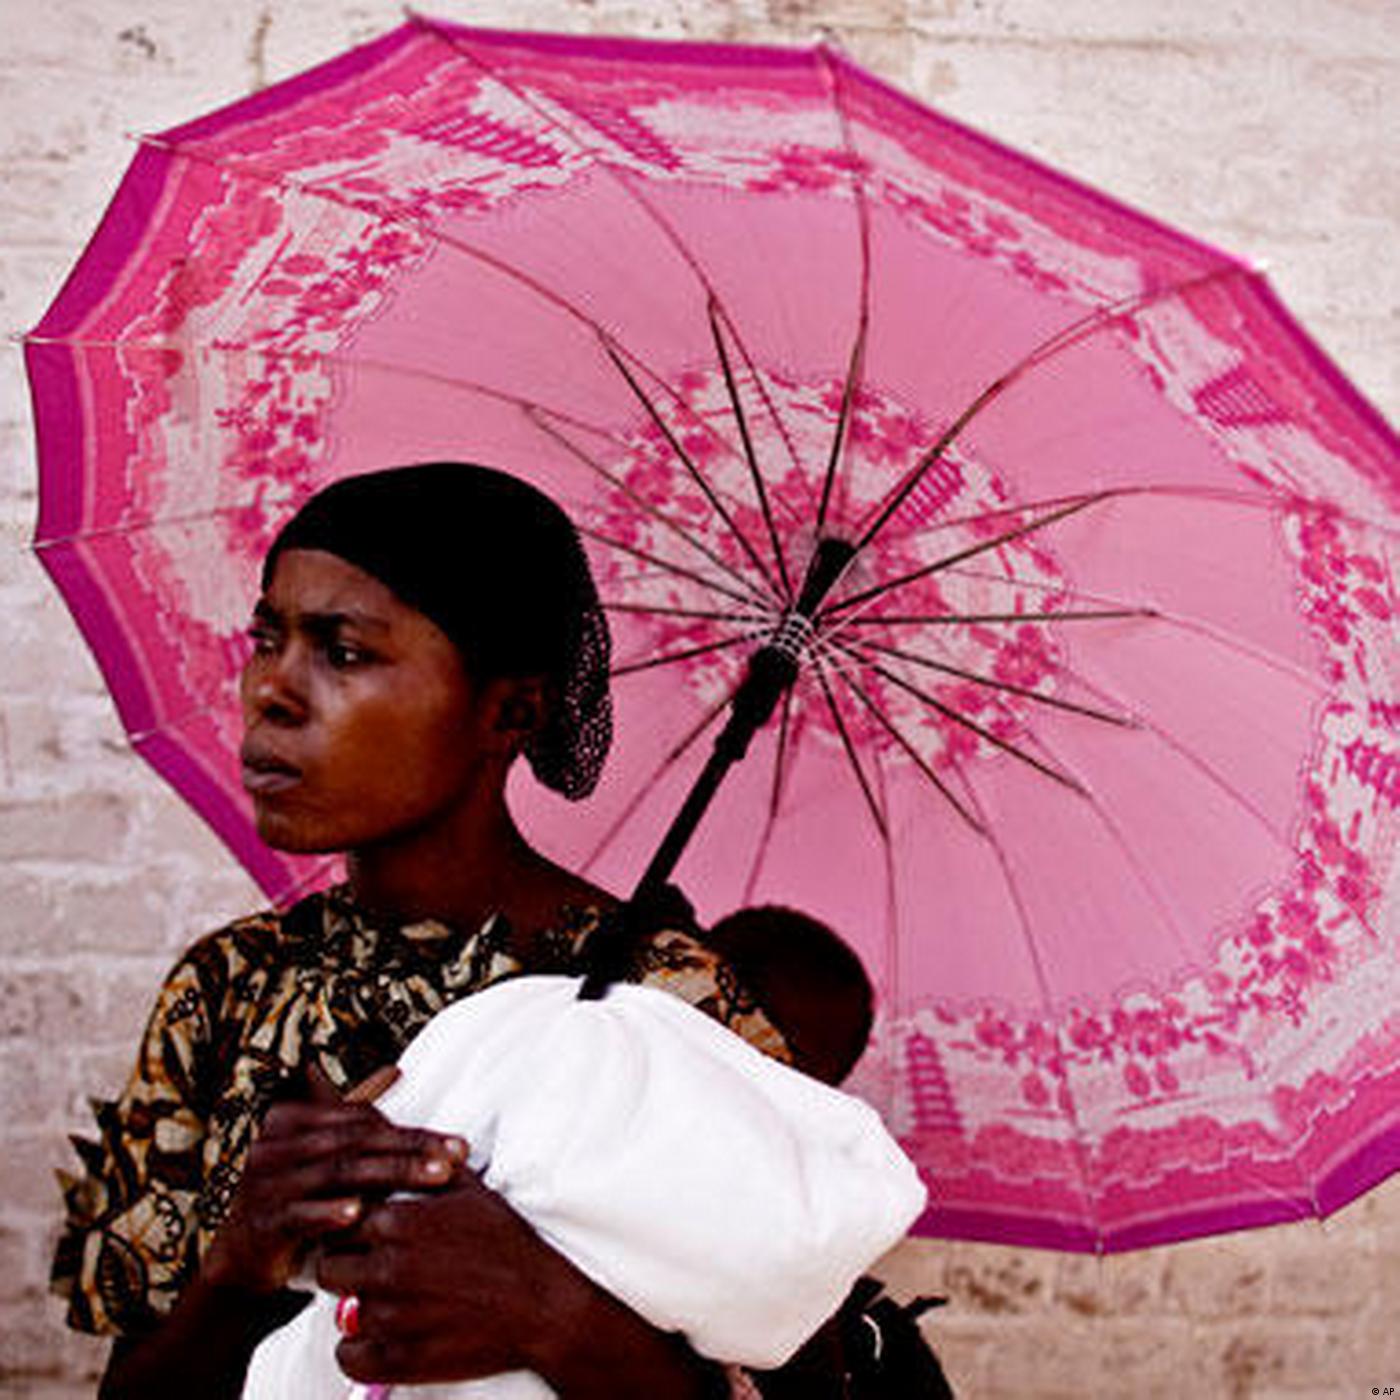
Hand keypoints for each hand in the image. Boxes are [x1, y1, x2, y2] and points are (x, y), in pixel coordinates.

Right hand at [203, 1068, 468, 1295]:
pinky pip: (298, 1214)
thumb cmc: (295, 1200)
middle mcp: (276, 1146)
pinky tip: (358, 1213)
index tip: (459, 1145)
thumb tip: (395, 1071)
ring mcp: (265, 1184)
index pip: (364, 1121)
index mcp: (293, 1121)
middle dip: (412, 1150)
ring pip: (338, 1173)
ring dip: (389, 1176)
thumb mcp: (324, 1156)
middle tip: (456, 1160)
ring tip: (433, 1178)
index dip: (412, 1132)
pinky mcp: (261, 1224)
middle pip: (357, 1143)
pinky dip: (328, 1213)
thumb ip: (356, 1117)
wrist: (243, 1262)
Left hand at [316, 1168, 567, 1383]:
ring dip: (359, 1308)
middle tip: (372, 1272)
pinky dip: (359, 1351)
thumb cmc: (507, 1244)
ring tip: (391, 1302)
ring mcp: (393, 1317)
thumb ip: (429, 1166)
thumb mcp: (472, 1191)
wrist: (542, 1305)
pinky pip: (350, 1357)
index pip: (339, 1223)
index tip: (367, 1239)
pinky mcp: (401, 1359)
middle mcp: (388, 1268)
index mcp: (399, 1222)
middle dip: (347, 1268)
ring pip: (340, 1312)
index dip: (351, 1231)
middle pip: (329, 1267)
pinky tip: (383, 1338)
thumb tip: (402, 1144)